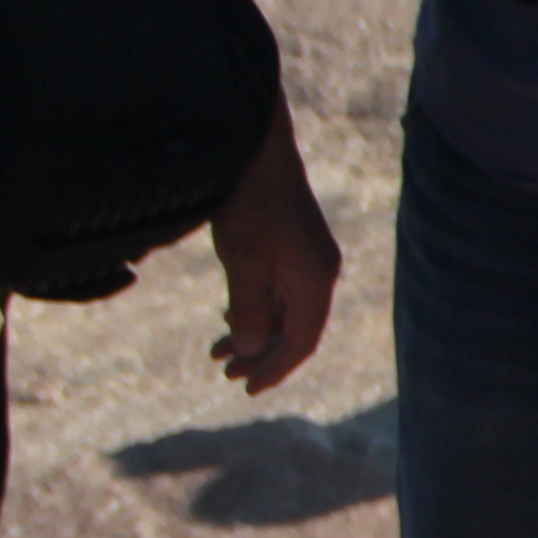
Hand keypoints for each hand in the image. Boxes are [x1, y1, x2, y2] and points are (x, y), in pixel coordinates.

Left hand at [206, 121, 342, 392]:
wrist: (257, 148)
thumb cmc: (250, 204)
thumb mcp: (244, 262)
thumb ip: (251, 311)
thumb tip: (254, 350)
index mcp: (314, 281)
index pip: (302, 342)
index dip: (275, 369)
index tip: (245, 388)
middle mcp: (318, 273)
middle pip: (295, 331)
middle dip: (261, 356)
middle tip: (225, 373)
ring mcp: (307, 258)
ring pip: (285, 311)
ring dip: (255, 335)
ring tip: (219, 351)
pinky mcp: (293, 245)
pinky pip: (279, 291)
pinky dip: (257, 310)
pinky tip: (232, 316)